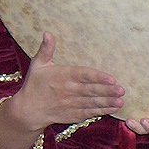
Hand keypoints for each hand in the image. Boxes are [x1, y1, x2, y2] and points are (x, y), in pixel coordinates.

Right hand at [9, 32, 124, 131]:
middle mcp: (67, 90)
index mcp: (61, 76)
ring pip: (92, 103)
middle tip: (122, 90)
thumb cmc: (34, 84)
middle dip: (107, 91)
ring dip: (107, 102)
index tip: (111, 79)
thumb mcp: (38, 65)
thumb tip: (47, 33)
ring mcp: (70, 104)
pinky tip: (113, 109)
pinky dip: (101, 111)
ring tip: (121, 101)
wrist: (27, 110)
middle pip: (90, 90)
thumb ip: (46, 49)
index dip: (97, 77)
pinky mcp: (72, 115)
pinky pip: (89, 113)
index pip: (82, 75)